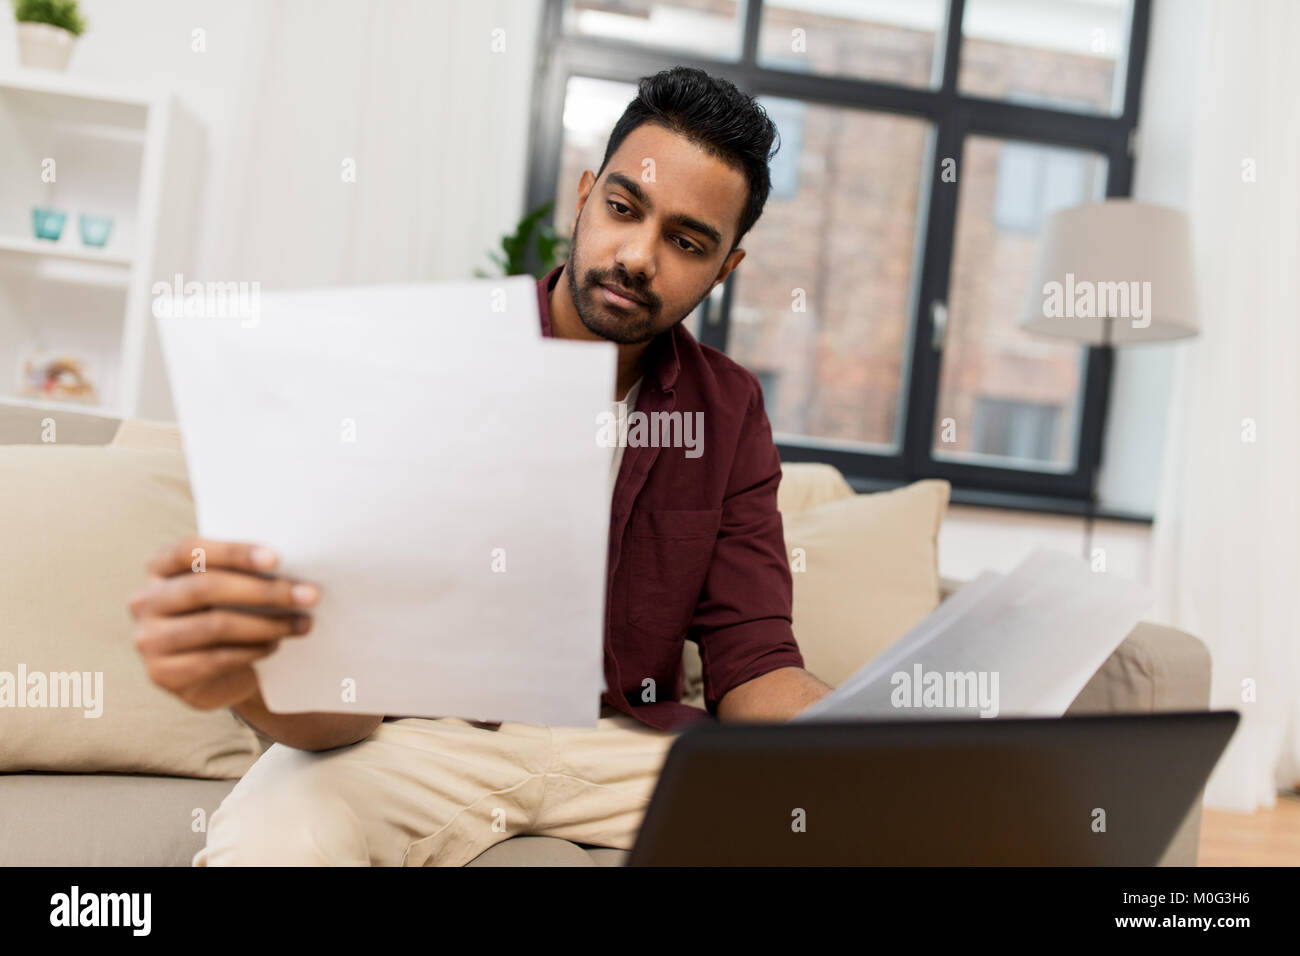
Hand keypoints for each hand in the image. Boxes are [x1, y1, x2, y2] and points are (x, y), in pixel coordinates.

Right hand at [128, 537, 318, 710]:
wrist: (212, 676)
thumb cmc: (226, 616)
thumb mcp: (228, 590)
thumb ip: (243, 572)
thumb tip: (295, 565)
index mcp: (159, 568)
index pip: (189, 550)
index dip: (233, 551)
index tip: (277, 558)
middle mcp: (145, 600)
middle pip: (206, 587)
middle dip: (265, 590)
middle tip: (310, 594)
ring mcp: (149, 639)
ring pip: (215, 625)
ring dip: (268, 624)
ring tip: (302, 624)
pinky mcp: (162, 674)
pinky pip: (215, 658)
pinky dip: (253, 650)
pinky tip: (276, 645)